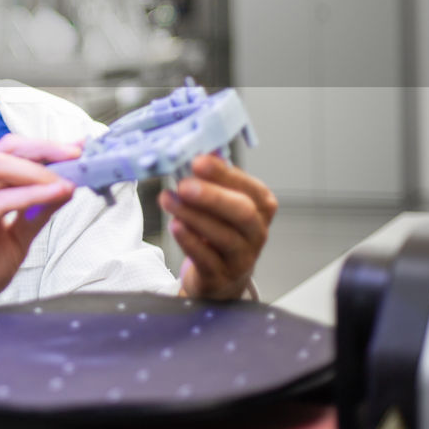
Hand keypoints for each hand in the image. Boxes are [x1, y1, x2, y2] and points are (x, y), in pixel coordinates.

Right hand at [0, 134, 78, 334]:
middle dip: (47, 148)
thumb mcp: (15, 240)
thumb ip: (36, 215)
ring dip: (39, 169)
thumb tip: (64, 191)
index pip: (14, 153)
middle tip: (78, 154)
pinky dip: (30, 195)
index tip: (78, 150)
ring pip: (0, 164)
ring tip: (67, 178)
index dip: (47, 148)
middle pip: (8, 148)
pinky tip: (53, 195)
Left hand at [158, 154, 277, 299]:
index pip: (250, 188)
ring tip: (168, 200)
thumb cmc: (221, 231)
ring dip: (193, 216)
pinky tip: (175, 225)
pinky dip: (190, 241)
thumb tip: (201, 150)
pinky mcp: (221, 277)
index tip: (198, 162)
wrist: (221, 278)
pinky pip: (207, 259)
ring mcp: (242, 257)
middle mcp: (256, 232)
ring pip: (224, 237)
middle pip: (242, 213)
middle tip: (184, 185)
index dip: (224, 174)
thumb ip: (214, 179)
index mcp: (260, 207)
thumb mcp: (223, 202)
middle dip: (212, 196)